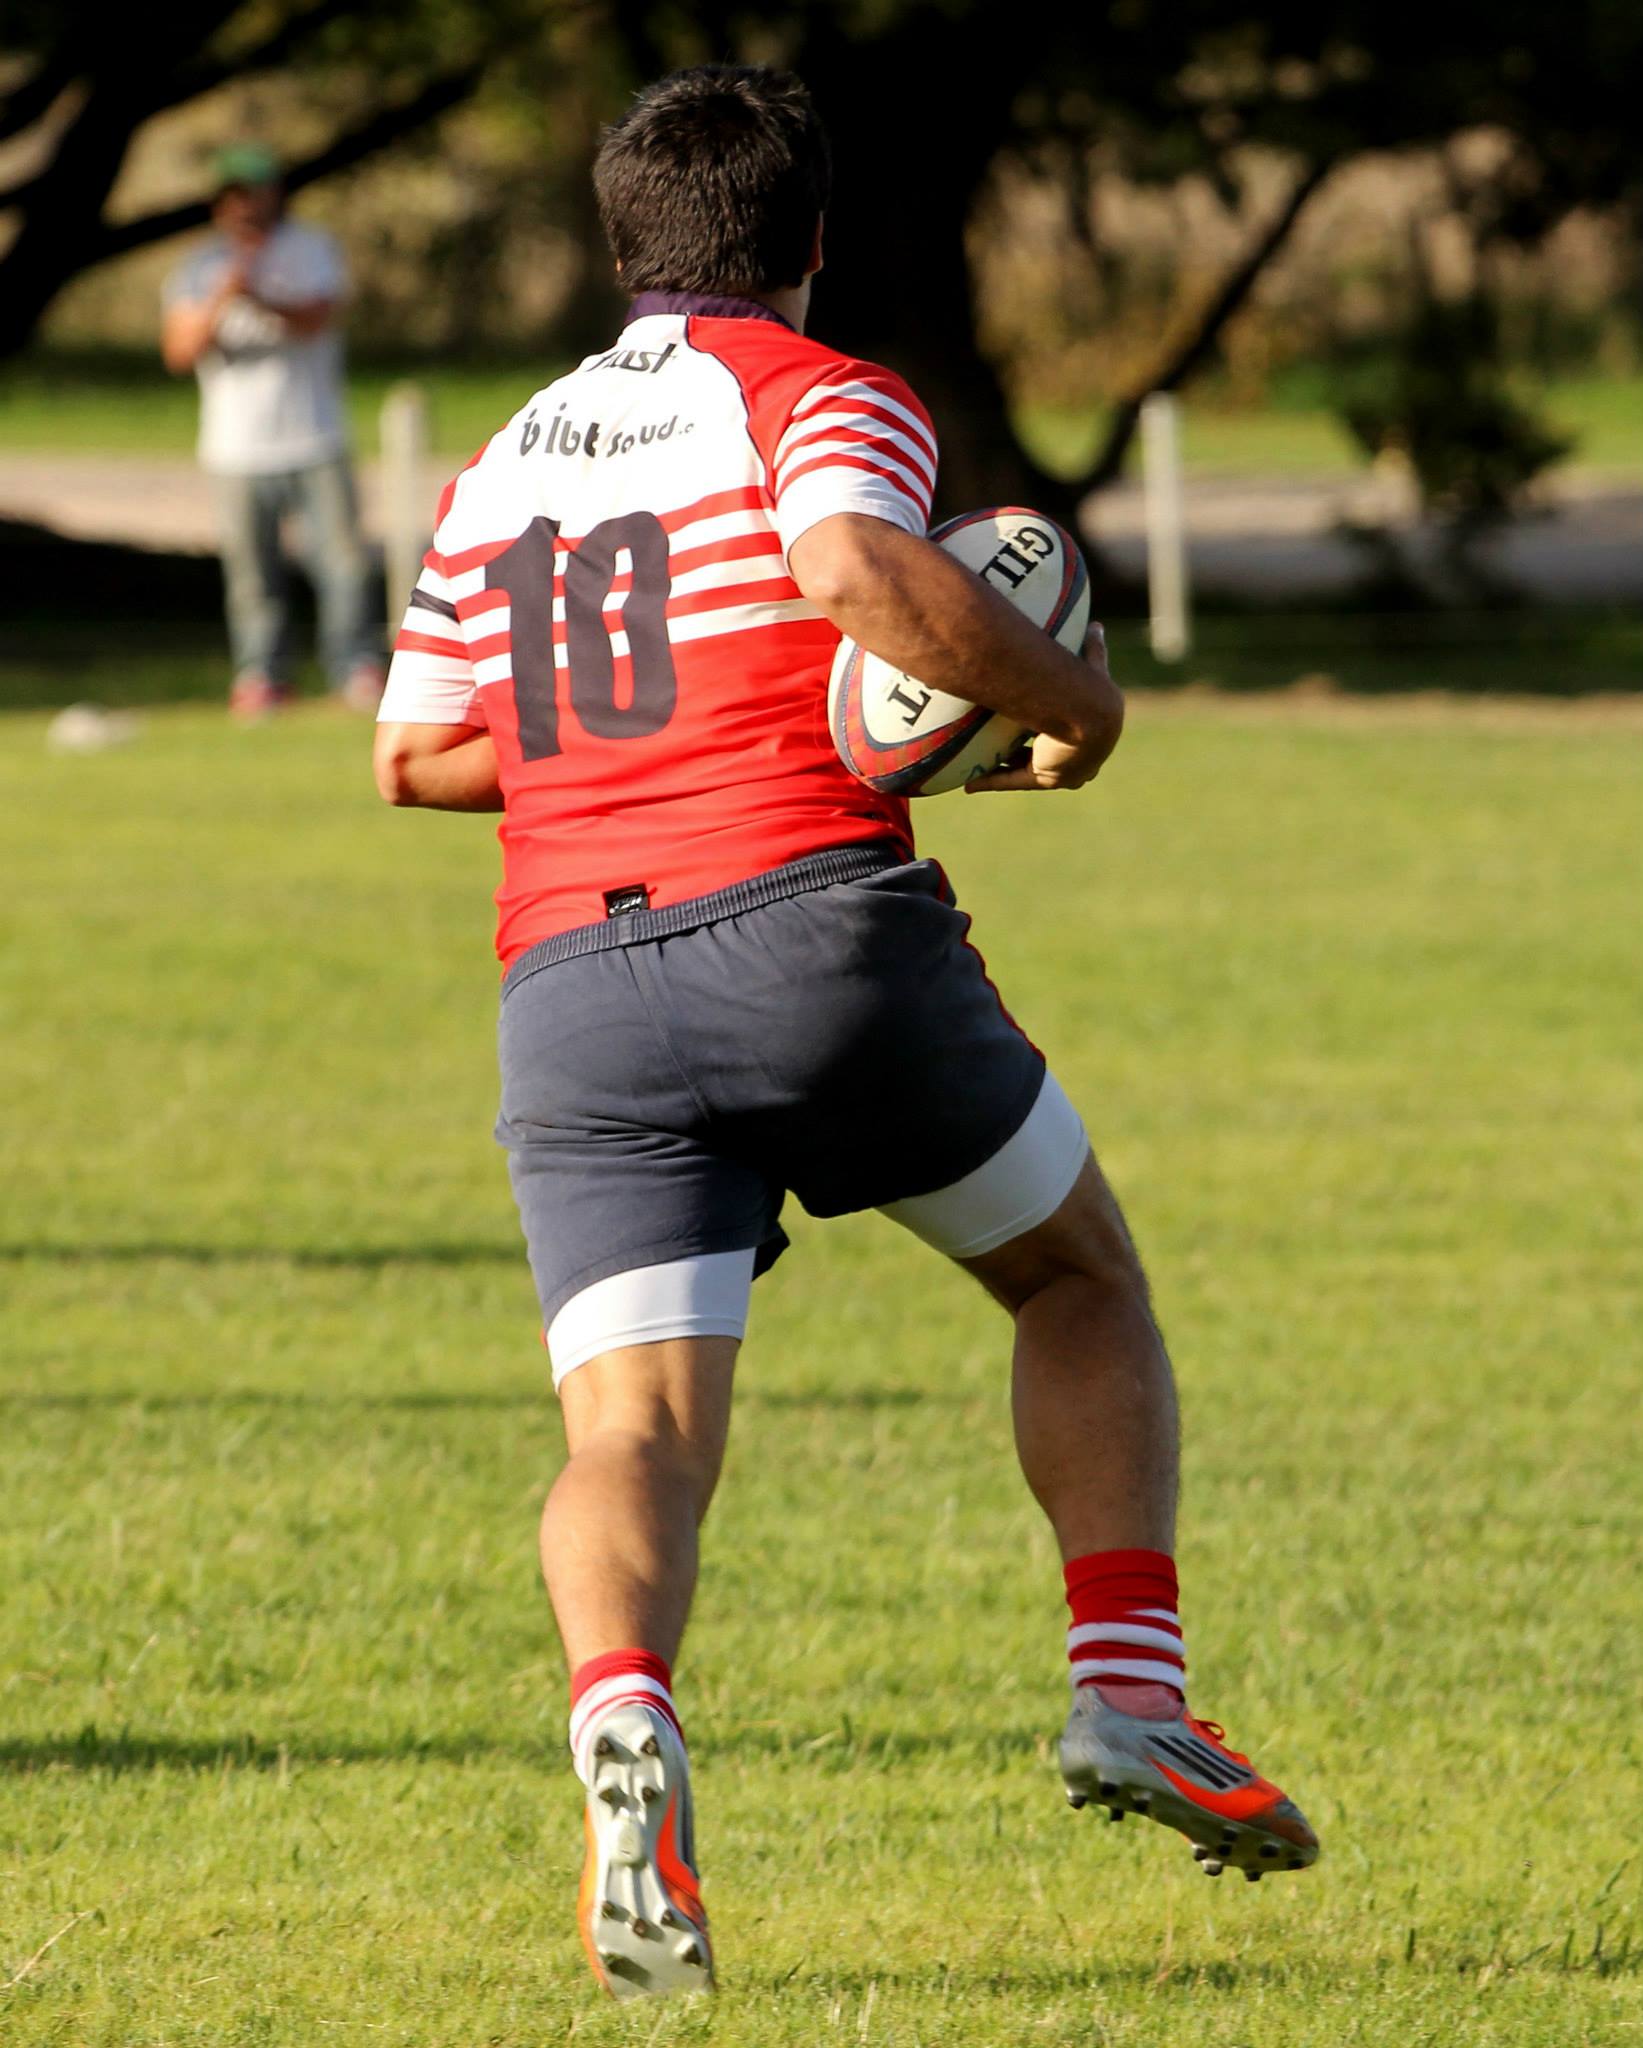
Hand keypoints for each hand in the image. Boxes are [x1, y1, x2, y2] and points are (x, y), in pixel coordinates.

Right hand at [964, 623, 1116, 792]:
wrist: (1088, 708)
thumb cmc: (1089, 683)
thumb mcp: (1090, 662)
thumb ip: (1094, 649)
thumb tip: (1096, 625)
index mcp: (1094, 730)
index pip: (1070, 733)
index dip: (1052, 729)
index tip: (1033, 724)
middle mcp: (1082, 755)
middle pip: (1049, 758)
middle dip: (1028, 754)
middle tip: (1001, 746)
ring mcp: (1066, 769)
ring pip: (1030, 771)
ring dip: (1005, 769)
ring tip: (978, 765)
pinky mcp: (1050, 778)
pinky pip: (1017, 782)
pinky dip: (993, 781)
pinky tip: (970, 783)